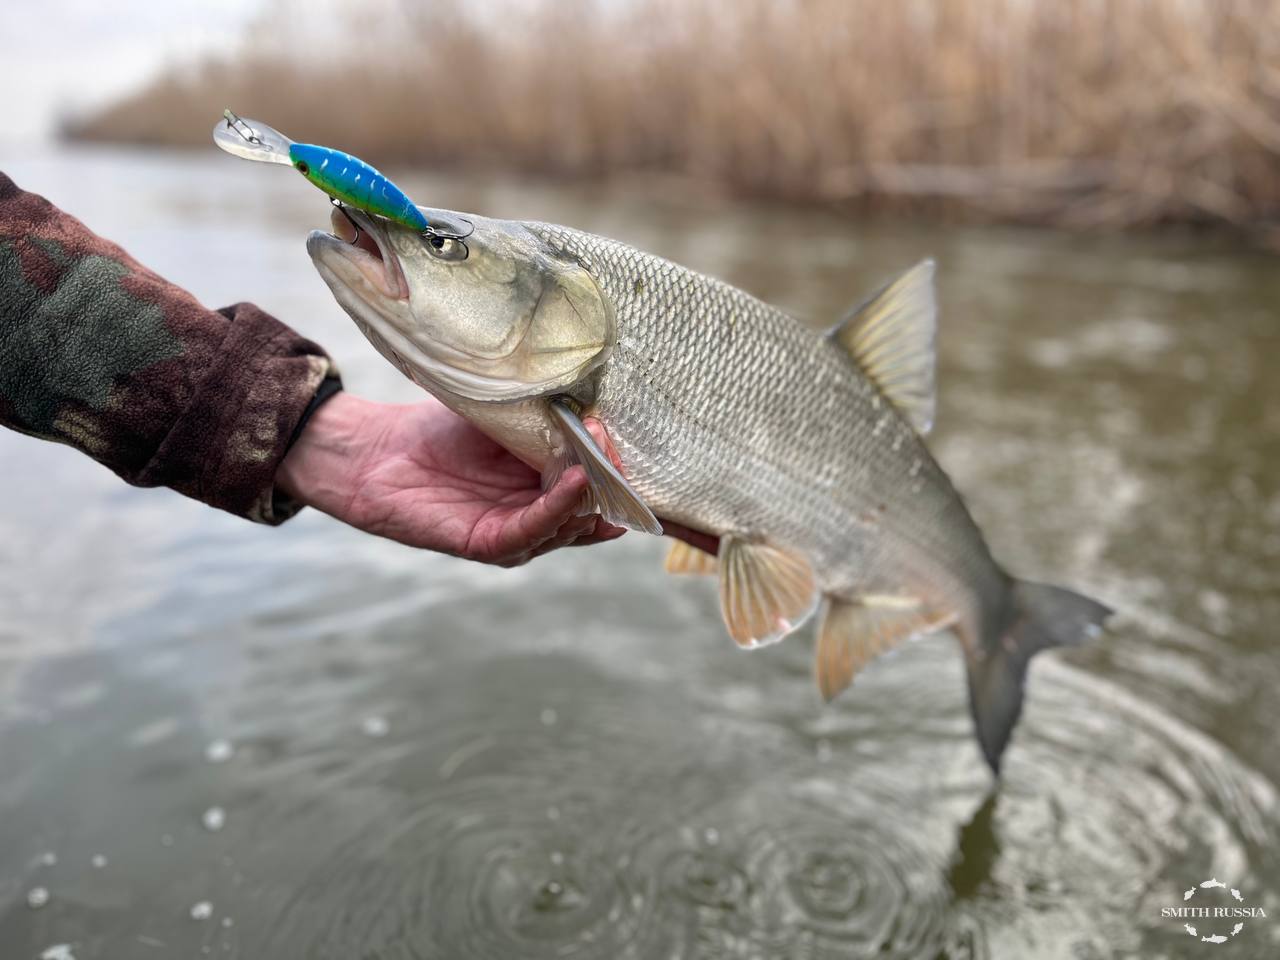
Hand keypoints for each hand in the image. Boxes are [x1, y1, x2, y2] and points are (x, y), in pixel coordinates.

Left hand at [275, 392, 626, 565]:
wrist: (378, 452)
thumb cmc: (442, 432)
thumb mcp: (507, 418)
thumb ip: (547, 421)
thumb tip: (594, 406)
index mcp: (548, 488)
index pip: (597, 487)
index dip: (613, 465)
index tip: (615, 430)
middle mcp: (539, 517)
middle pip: (592, 509)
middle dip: (608, 475)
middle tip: (607, 436)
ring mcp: (517, 535)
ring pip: (570, 524)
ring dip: (588, 489)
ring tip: (596, 452)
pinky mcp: (488, 545)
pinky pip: (533, 531)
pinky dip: (558, 509)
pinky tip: (574, 483)